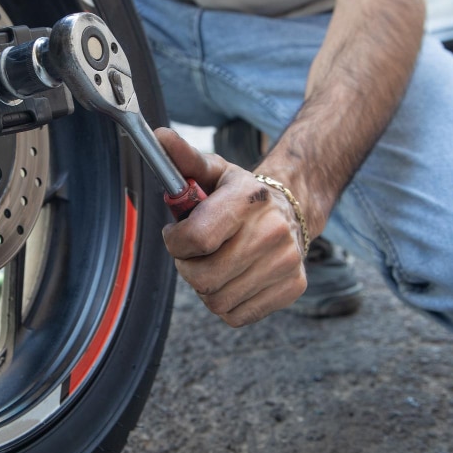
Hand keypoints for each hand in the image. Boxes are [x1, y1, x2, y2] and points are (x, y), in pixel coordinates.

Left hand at [156, 127, 307, 326]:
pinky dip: (226, 304)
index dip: (175, 243)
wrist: (291, 210)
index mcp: (249, 198)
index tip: (176, 236)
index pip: (197, 239)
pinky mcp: (293, 287)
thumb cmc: (238, 194)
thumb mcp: (213, 171)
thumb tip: (160, 137)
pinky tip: (232, 279)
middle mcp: (273, 231)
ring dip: (206, 287)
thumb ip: (183, 159)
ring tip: (214, 264)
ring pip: (218, 301)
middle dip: (188, 268)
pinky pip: (237, 316)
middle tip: (193, 254)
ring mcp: (286, 262)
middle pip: (204, 278)